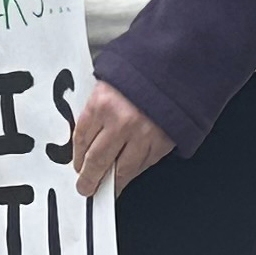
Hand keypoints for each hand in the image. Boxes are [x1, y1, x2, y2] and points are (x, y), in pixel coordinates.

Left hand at [68, 81, 173, 195]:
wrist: (178, 66)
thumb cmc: (144, 71)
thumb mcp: (110, 82)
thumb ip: (98, 109)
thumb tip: (88, 138)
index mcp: (103, 102)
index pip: (81, 138)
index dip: (77, 157)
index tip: (77, 165)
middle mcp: (121, 121)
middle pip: (97, 160)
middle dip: (88, 178)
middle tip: (85, 187)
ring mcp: (143, 134)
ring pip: (122, 170)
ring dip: (111, 183)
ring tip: (106, 188)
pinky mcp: (162, 142)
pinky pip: (143, 165)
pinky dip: (134, 172)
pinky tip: (128, 174)